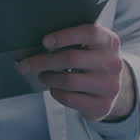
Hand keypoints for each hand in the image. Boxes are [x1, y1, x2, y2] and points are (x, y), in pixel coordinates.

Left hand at [17, 24, 133, 121]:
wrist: (111, 87)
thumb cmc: (91, 60)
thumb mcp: (90, 45)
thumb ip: (73, 39)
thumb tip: (38, 44)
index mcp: (109, 41)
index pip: (89, 33)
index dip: (65, 36)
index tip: (44, 42)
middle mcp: (113, 63)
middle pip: (71, 59)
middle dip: (43, 61)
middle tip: (26, 64)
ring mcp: (110, 86)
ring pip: (68, 80)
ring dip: (48, 78)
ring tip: (42, 76)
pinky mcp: (103, 106)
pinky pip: (70, 98)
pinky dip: (56, 93)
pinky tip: (54, 89)